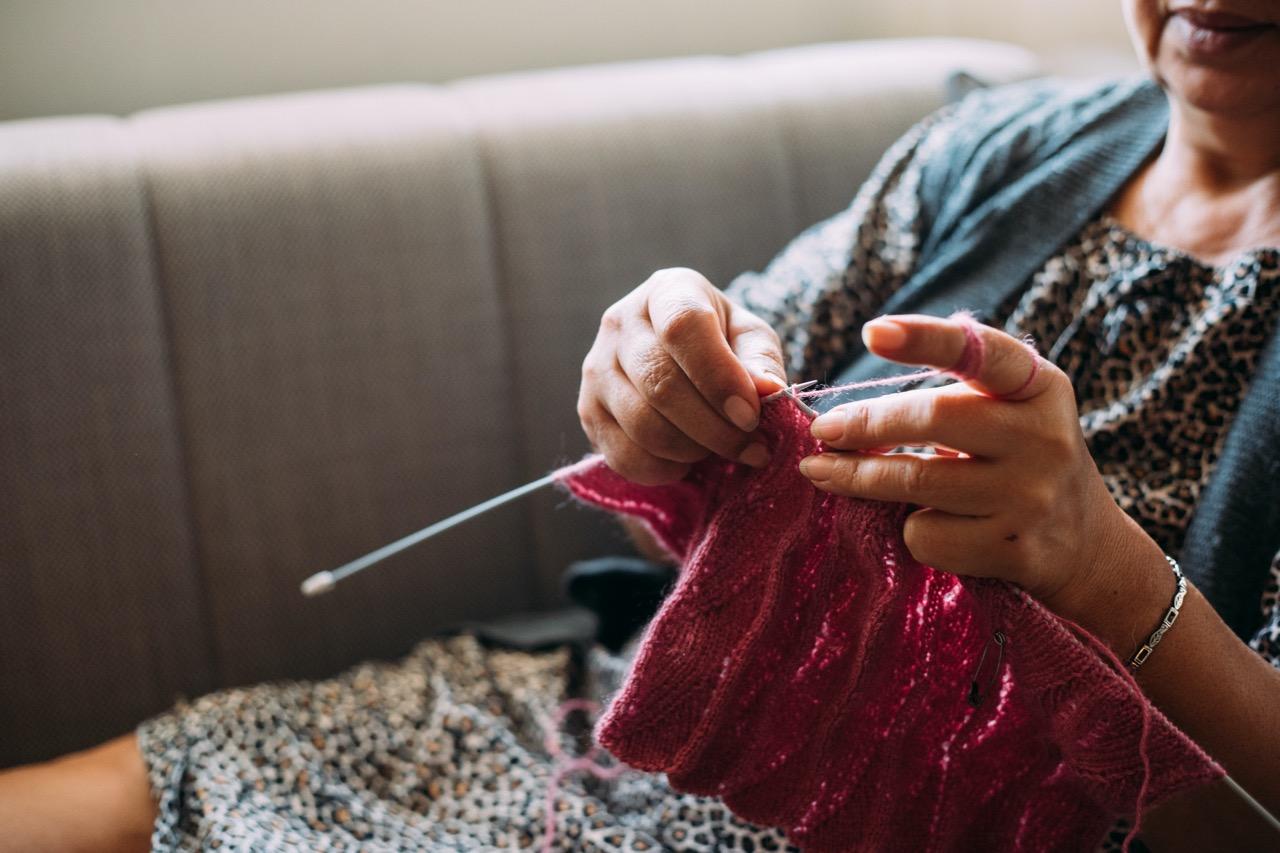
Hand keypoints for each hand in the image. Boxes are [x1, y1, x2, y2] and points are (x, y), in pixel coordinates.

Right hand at [578, 268, 786, 484]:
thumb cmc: (721, 340)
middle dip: (713, 428)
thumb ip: (760, 360)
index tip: (751, 416)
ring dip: (691, 450)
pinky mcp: (587, 410)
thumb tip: (767, 390)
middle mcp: (620, 323)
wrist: (678, 354)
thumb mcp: (750, 337)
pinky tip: (686, 461)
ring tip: (719, 450)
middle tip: (750, 447)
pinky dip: (663, 470)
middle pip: (661, 384)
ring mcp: (596, 368)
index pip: (682, 328)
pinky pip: (622, 455)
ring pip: (642, 424)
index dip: (719, 377)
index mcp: (667, 291)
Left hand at [798, 313, 1138, 609]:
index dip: (926, 339)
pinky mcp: (1013, 549)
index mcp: (1040, 387)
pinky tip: (928, 524)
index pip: (981, 352)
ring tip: (820, 471)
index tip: (873, 331)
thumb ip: (954, 392)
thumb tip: (844, 417)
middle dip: (866, 424)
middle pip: (934, 418)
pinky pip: (927, 535)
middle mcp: (1044, 437)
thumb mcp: (1010, 410)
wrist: (1084, 545)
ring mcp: (1031, 496)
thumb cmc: (1019, 459)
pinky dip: (910, 529)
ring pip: (917, 481)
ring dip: (856, 477)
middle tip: (822, 429)